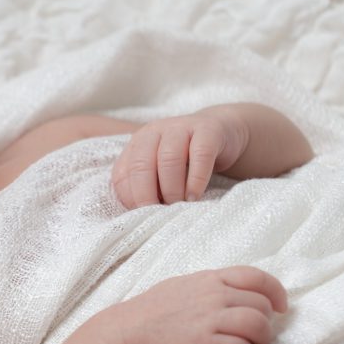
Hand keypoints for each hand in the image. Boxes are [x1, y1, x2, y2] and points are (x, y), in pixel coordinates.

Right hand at [93, 266, 286, 343]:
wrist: (126, 333)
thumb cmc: (152, 313)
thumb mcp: (184, 287)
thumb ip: (213, 287)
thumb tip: (242, 294)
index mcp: (209, 279)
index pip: (257, 277)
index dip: (276, 292)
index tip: (281, 307)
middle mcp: (213, 295)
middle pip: (262, 305)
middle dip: (266, 322)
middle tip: (254, 335)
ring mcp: (209, 319)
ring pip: (259, 325)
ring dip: (260, 340)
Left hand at [111, 111, 245, 208]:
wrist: (220, 130)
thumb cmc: (186, 158)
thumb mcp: (160, 169)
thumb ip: (147, 185)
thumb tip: (140, 214)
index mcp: (137, 143)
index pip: (123, 173)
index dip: (130, 198)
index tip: (142, 215)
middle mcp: (155, 131)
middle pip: (141, 165)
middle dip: (146, 195)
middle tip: (157, 215)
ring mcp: (181, 127)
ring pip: (168, 159)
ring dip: (171, 189)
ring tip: (178, 205)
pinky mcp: (208, 130)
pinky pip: (200, 155)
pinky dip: (196, 180)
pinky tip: (194, 196)